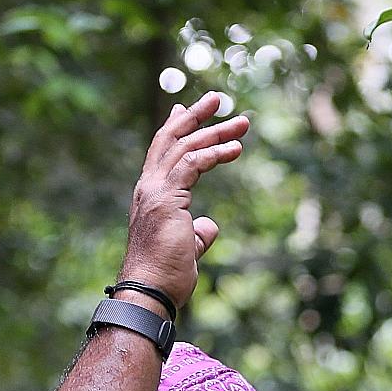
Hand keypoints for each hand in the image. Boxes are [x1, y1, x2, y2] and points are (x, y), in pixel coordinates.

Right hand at [120, 92, 248, 309]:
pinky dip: (215, 154)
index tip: (185, 109)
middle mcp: (149, 187)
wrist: (151, 291)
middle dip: (197, 117)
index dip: (176, 129)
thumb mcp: (188, 248)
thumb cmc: (167, 275)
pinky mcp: (167, 199)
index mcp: (151, 195)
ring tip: (242, 122)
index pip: (162, 152)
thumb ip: (198, 232)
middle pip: (173, 139)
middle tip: (220, 99)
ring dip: (215, 131)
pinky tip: (236, 149)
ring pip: (186, 147)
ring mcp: (155, 191)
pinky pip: (193, 165)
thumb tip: (210, 225)